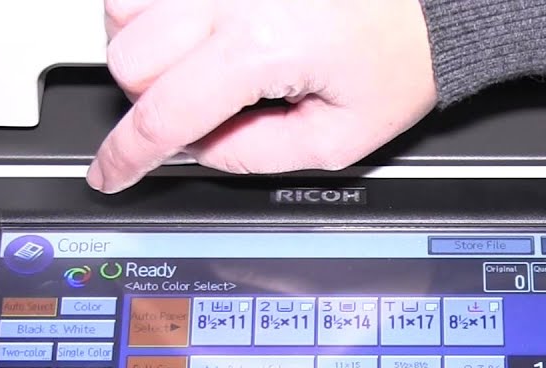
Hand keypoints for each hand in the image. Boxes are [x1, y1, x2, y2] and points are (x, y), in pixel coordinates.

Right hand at [88, 0, 437, 192]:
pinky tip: (202, 34)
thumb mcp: (340, 138)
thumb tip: (200, 151)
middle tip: (200, 115)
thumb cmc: (401, 55)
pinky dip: (158, 11)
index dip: (127, 155)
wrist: (434, 1)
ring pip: (125, 9)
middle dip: (149, 101)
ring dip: (146, 50)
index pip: (162, 114)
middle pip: (128, 59)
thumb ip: (257, 154)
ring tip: (202, 69)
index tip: (111, 173)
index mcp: (261, 46)